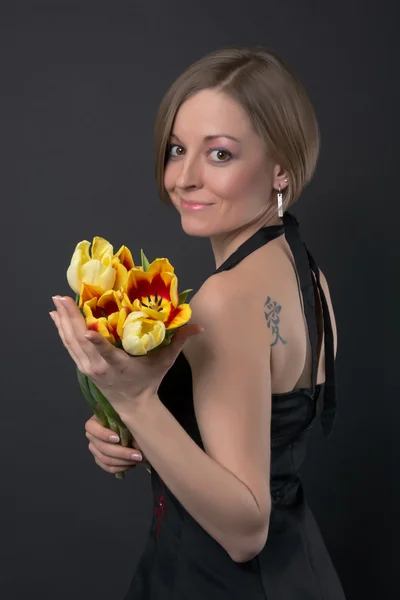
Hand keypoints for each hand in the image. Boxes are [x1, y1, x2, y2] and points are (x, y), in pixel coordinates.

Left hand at [50, 295, 202, 416]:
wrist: (132, 404)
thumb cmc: (148, 380)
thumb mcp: (165, 362)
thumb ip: (179, 342)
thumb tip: (200, 327)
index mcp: (118, 365)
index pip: (106, 354)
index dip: (96, 342)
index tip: (86, 330)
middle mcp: (98, 367)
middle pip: (80, 342)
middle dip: (70, 318)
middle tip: (61, 297)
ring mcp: (87, 367)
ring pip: (70, 342)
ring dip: (62, 321)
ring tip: (56, 301)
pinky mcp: (82, 366)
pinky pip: (68, 346)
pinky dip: (61, 330)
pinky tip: (55, 316)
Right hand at [85, 415, 149, 474]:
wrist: (125, 428)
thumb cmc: (124, 421)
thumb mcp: (126, 420)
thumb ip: (129, 428)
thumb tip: (136, 445)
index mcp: (94, 422)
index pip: (91, 428)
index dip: (103, 434)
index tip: (117, 438)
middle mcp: (92, 437)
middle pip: (102, 447)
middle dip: (121, 453)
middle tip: (137, 455)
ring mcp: (94, 449)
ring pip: (105, 459)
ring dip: (123, 461)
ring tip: (138, 460)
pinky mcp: (99, 459)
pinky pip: (108, 467)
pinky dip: (120, 467)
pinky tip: (131, 465)